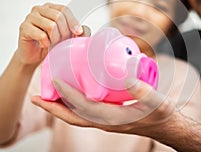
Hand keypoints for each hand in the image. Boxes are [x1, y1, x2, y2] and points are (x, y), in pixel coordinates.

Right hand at [16, 3, 82, 65]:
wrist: (34, 56)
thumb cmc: (50, 43)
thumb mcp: (66, 36)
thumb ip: (76, 32)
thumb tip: (84, 31)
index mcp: (51, 8)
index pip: (64, 10)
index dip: (73, 21)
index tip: (78, 32)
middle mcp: (39, 9)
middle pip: (58, 17)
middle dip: (64, 32)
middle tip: (61, 42)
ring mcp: (30, 17)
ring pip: (51, 25)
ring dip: (55, 38)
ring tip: (52, 44)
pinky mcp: (24, 27)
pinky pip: (41, 35)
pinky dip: (45, 43)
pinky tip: (43, 45)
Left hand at [31, 78, 175, 134]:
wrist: (164, 125)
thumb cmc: (160, 114)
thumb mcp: (156, 102)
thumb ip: (143, 90)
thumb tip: (128, 76)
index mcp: (112, 119)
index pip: (83, 107)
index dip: (67, 94)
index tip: (54, 80)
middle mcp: (104, 121)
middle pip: (72, 117)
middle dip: (53, 108)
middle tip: (36, 98)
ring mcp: (104, 120)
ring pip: (76, 115)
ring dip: (59, 107)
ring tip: (47, 94)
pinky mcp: (107, 116)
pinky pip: (84, 111)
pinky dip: (72, 104)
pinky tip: (71, 93)